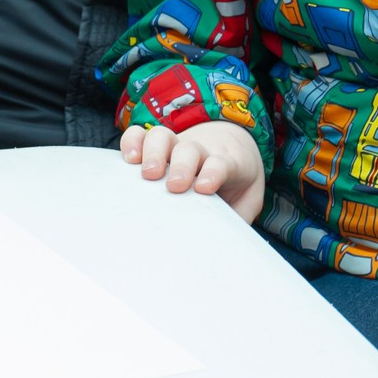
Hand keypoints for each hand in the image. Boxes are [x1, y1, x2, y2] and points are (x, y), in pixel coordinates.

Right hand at [118, 120, 264, 220]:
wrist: (233, 146)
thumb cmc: (237, 181)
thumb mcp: (248, 198)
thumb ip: (239, 216)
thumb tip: (224, 242)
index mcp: (227, 163)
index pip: (221, 163)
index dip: (213, 173)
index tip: (204, 188)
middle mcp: (199, 152)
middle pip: (189, 149)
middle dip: (181, 166)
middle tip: (174, 186)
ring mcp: (176, 146)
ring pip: (162, 136)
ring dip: (153, 153)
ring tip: (146, 174)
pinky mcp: (156, 146)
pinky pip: (140, 135)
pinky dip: (131, 142)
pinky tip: (129, 159)